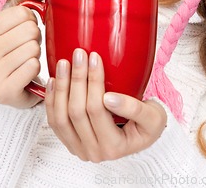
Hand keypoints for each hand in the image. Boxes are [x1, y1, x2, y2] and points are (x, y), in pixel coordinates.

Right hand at [0, 0, 43, 107]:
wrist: (13, 85)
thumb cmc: (14, 49)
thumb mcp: (14, 19)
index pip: (22, 12)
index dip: (30, 20)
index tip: (22, 30)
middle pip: (30, 30)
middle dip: (35, 38)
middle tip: (26, 46)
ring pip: (33, 49)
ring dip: (36, 54)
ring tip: (26, 60)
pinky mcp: (3, 91)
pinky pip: (33, 66)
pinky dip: (35, 68)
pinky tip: (26, 72)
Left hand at [45, 49, 166, 161]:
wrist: (141, 136)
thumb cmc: (149, 125)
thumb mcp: (153, 117)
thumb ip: (135, 109)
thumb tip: (109, 98)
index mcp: (114, 147)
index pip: (97, 109)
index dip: (94, 81)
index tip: (95, 57)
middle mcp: (94, 151)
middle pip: (76, 112)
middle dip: (76, 79)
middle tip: (79, 54)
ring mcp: (79, 148)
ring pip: (61, 117)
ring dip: (61, 88)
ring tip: (63, 63)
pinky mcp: (70, 141)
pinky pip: (55, 122)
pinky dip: (51, 100)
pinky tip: (53, 80)